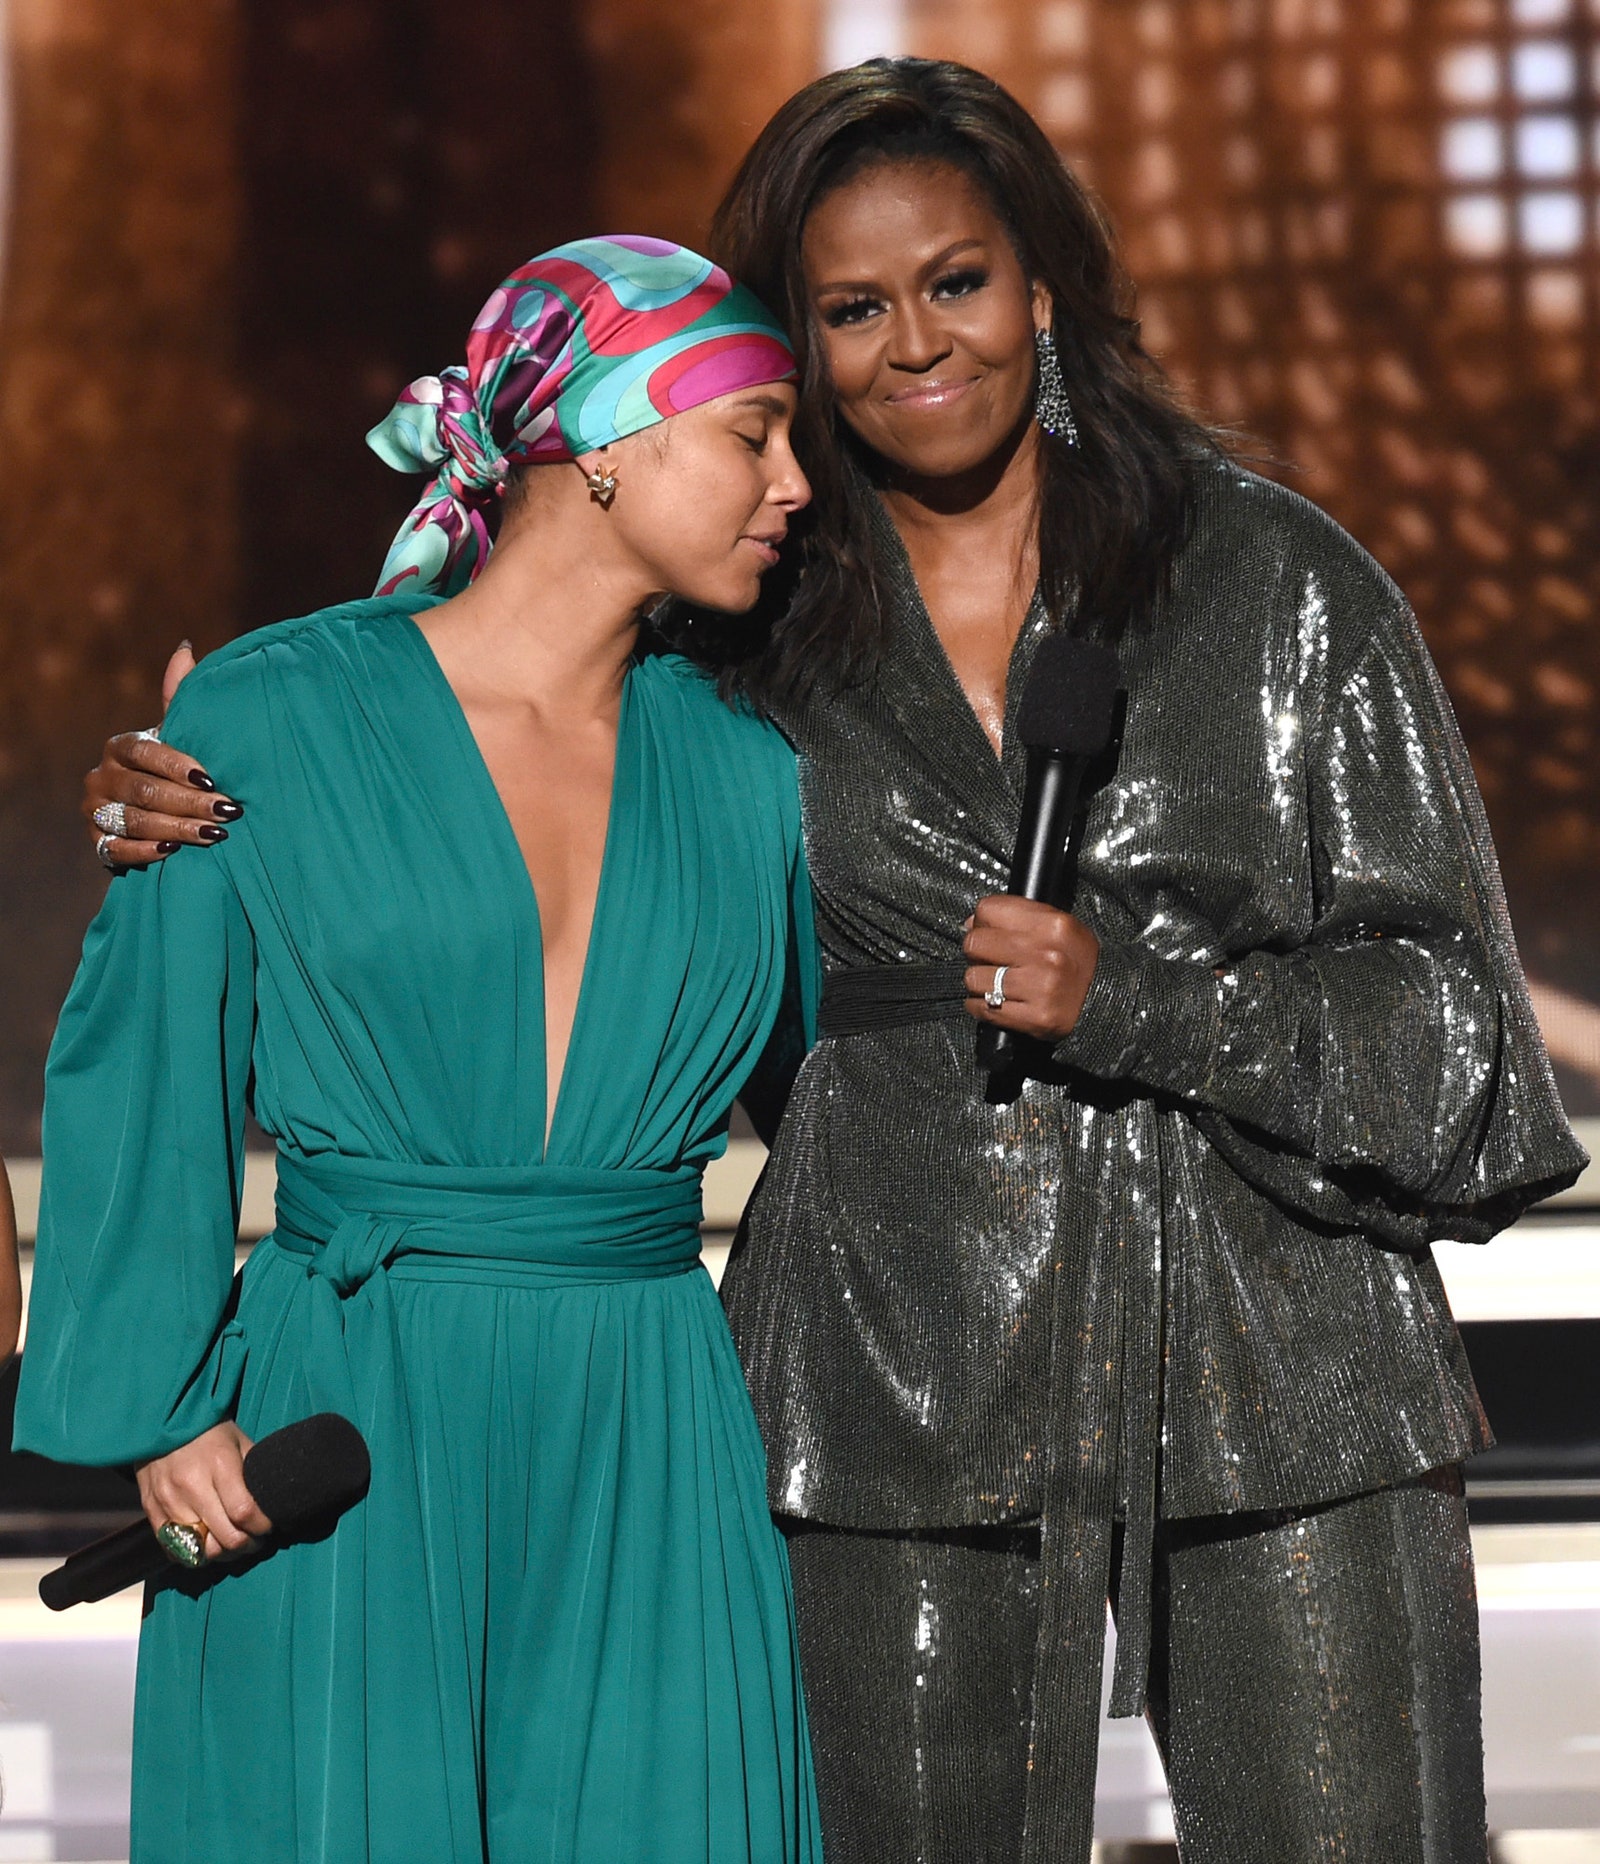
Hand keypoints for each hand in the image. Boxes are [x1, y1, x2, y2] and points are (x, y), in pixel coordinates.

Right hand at [84, 643, 242, 867]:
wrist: (158, 813)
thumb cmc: (177, 768)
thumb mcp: (179, 734)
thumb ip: (181, 698)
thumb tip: (186, 649)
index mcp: (122, 746)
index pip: (146, 753)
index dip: (178, 767)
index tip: (213, 780)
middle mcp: (101, 776)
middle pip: (144, 791)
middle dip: (190, 803)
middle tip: (228, 812)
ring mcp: (95, 810)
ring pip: (135, 821)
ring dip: (177, 828)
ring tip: (215, 834)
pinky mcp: (97, 842)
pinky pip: (116, 850)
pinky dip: (146, 851)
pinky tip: (174, 851)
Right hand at [136, 1422, 271, 1563]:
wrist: (163, 1422)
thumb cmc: (209, 1431)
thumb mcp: (239, 1441)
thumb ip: (252, 1471)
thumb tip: (271, 1501)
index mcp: (220, 1466)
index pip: (244, 1512)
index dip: (262, 1527)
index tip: (268, 1526)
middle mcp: (193, 1487)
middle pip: (225, 1538)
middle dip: (247, 1545)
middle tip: (254, 1541)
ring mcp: (169, 1502)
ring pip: (200, 1550)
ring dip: (222, 1554)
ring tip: (232, 1544)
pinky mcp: (151, 1511)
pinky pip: (173, 1549)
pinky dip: (193, 1555)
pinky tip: (206, 1545)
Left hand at [962, 895, 1099, 1040]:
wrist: (1108, 1003)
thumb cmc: (1078, 963)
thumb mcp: (1062, 928)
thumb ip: (1020, 918)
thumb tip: (971, 923)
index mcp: (1053, 925)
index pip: (989, 910)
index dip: (981, 921)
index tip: (987, 931)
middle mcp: (1046, 955)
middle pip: (975, 944)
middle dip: (976, 952)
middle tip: (988, 959)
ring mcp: (1040, 988)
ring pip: (974, 978)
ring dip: (978, 982)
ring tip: (995, 983)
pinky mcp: (1034, 1018)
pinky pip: (983, 1008)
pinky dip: (981, 1006)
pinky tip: (996, 1001)